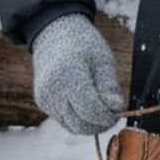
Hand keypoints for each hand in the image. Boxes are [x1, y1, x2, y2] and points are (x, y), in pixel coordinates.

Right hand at [31, 14, 123, 134]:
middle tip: (111, 115)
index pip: (91, 110)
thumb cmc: (83, 44)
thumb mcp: (103, 59)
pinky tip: (83, 103)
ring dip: (88, 124)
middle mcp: (53, 89)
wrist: (53, 33)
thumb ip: (110, 87)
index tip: (117, 113)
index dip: (107, 117)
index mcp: (69, 73)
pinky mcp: (42, 102)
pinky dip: (77, 118)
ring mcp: (45, 97)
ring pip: (72, 127)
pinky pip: (64, 120)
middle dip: (99, 124)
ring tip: (99, 110)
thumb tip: (115, 110)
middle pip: (80, 124)